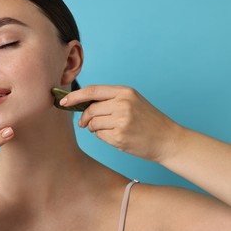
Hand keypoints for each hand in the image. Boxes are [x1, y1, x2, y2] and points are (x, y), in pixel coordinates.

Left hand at [60, 85, 180, 161]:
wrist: (168, 139)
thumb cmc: (147, 120)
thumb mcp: (132, 101)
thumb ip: (109, 99)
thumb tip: (80, 103)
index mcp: (125, 92)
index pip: (92, 91)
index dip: (75, 96)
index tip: (63, 101)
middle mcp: (123, 104)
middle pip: (90, 109)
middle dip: (85, 118)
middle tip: (85, 123)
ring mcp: (122, 121)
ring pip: (93, 124)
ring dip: (94, 128)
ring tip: (108, 129)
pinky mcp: (120, 137)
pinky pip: (100, 136)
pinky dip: (103, 137)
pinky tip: (116, 137)